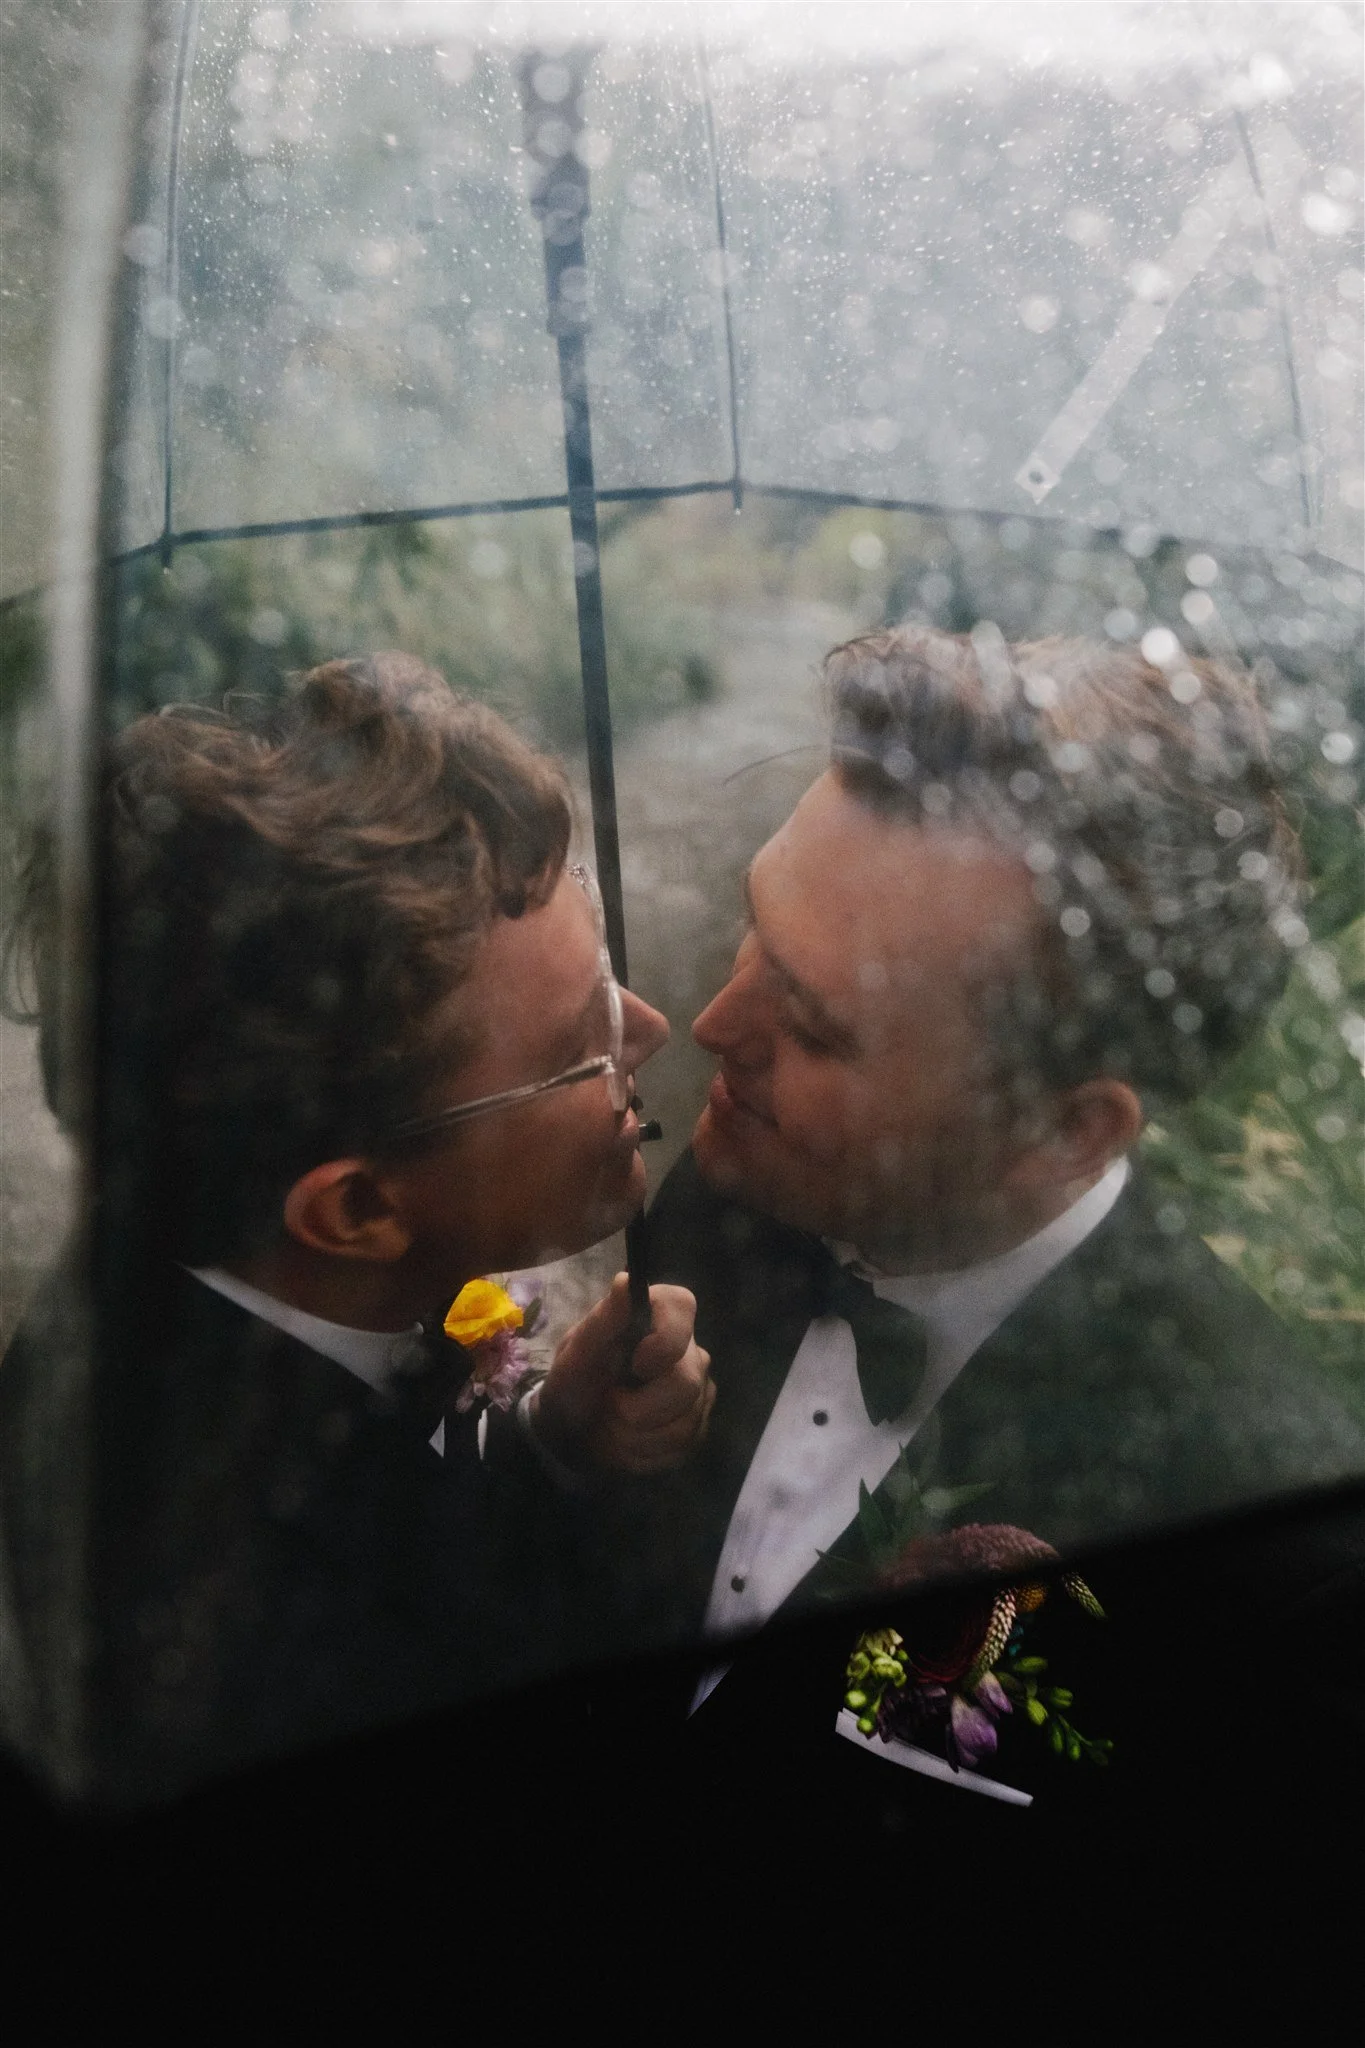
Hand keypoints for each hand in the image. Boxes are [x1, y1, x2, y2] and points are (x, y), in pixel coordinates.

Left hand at [532, 1273, 713, 1474]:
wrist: (573, 1429)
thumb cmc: (574, 1381)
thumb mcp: (576, 1353)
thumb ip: (603, 1320)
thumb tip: (626, 1280)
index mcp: (656, 1316)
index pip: (683, 1306)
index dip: (664, 1341)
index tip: (635, 1364)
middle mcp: (687, 1347)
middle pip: (686, 1379)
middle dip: (636, 1409)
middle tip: (609, 1406)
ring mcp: (699, 1387)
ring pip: (685, 1421)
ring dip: (636, 1435)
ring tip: (613, 1425)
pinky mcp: (699, 1424)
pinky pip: (685, 1445)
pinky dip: (646, 1452)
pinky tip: (628, 1441)